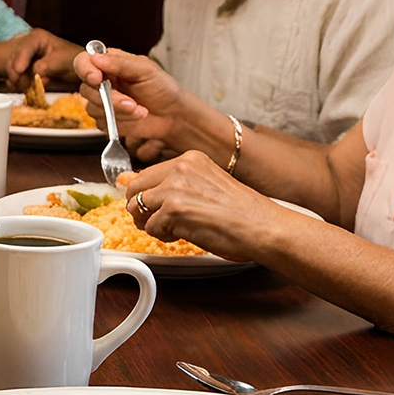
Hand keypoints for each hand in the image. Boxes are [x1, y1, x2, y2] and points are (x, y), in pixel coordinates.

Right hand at [5, 29, 78, 90]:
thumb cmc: (74, 62)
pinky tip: (21, 88)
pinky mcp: (24, 70)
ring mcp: (25, 58)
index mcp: (38, 38)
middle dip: (17, 73)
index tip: (19, 71)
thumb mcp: (62, 61)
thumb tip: (35, 74)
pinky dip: (16, 84)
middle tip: (23, 85)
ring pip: (12, 69)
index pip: (24, 47)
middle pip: (14, 58)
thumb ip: (46, 66)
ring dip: (17, 80)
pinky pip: (15, 77)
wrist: (79, 71)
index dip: (20, 59)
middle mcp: (28, 46)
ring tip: (25, 88)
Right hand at [75, 48, 214, 162]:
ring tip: (140, 110)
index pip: (83, 61)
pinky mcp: (105, 119)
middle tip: (132, 102)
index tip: (96, 78)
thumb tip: (96, 58)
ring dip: (118, 112)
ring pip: (92, 108)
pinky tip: (136, 117)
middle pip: (86, 88)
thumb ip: (120, 63)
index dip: (86, 70)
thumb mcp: (145, 70)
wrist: (173, 115)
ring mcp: (102, 101)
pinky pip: (101, 123)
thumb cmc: (162, 88)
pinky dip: (120, 122)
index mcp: (109, 63)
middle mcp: (102, 81)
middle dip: (111, 99)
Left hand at [122, 152, 289, 263]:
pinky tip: (183, 234)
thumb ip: (173, 183)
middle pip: (134, 190)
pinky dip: (163, 236)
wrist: (261, 226)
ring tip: (175, 228)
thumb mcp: (204, 185)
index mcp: (189, 159)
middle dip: (141, 209)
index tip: (155, 207)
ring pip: (138, 209)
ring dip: (152, 224)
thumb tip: (132, 186)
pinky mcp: (173, 210)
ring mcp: (174, 188)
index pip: (145, 174)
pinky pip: (150, 227)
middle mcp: (179, 168)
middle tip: (159, 222)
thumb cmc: (240, 212)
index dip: (145, 196)